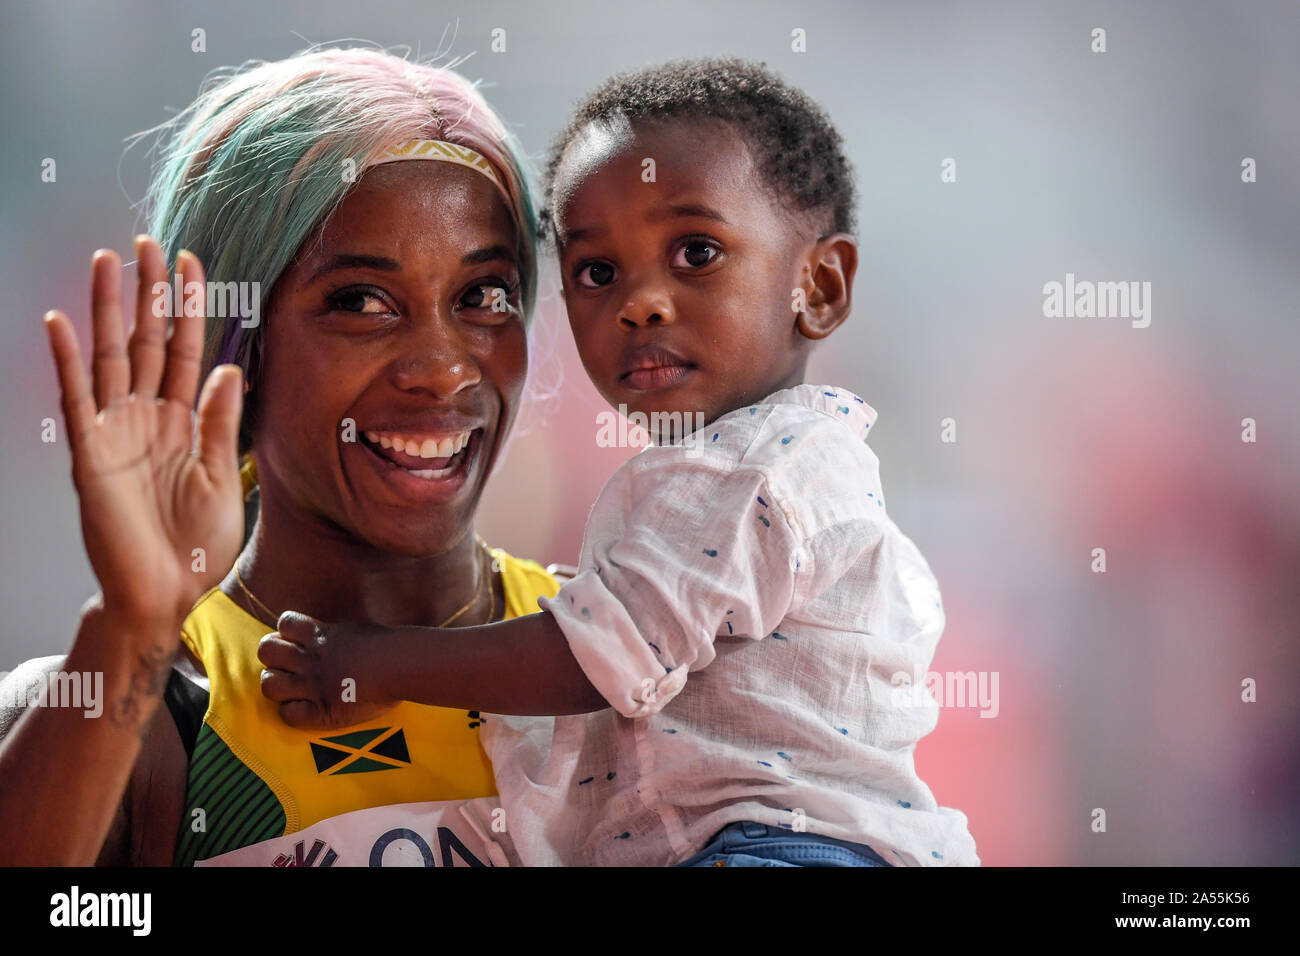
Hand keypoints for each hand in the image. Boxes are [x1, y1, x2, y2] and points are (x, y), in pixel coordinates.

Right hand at [43, 237, 243, 625]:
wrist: (167, 594)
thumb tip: (232, 367)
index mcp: (182, 422)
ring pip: (109, 358)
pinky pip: (77, 401)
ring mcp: (115, 433)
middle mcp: (146, 418)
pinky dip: (68, 362)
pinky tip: (61, 323)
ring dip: (106, 310)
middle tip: (150, 243)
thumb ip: (221, 422)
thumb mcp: (223, 476)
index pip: (186, 351)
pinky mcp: (90, 455)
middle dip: (149, 294)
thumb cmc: (197, 544)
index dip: (190, 309)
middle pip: (145, 342)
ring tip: (108, 262)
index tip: (195, 265)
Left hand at [257, 611, 397, 728]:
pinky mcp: (320, 712)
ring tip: (291, 688)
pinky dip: (292, 713)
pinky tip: (305, 709)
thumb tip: (332, 635)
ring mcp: (312, 686)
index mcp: (321, 635)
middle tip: (288, 665)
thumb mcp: (358, 630)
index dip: (286, 632)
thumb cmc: (389, 647)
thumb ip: (337, 633)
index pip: (285, 623)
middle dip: (273, 657)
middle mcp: (310, 659)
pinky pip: (287, 714)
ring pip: (268, 684)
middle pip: (266, 650)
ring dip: (276, 685)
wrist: (400, 667)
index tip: (297, 641)